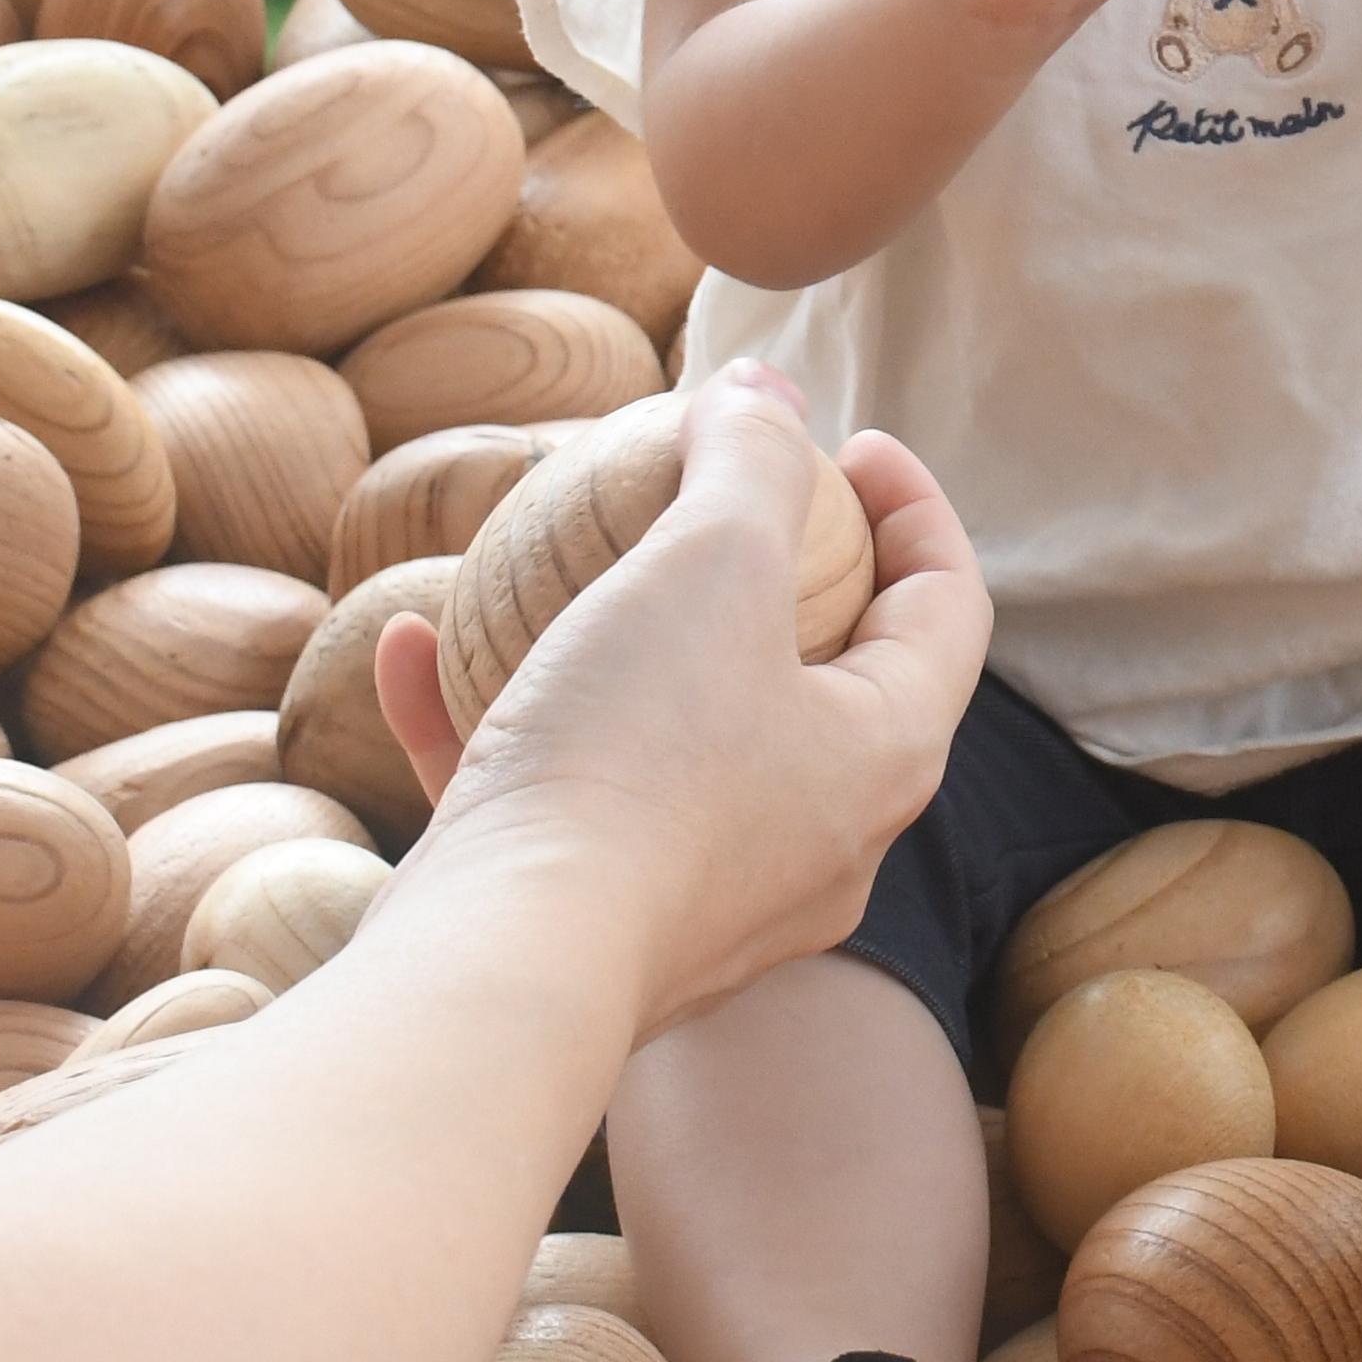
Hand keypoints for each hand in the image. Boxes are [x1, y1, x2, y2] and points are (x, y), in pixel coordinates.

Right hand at [371, 367, 987, 1035]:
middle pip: (822, 678)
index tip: (849, 442)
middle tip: (709, 498)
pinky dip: (494, 716)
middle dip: (769, 578)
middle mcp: (818, 841)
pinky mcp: (592, 930)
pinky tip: (416, 645)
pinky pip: (553, 797)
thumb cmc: (637, 757)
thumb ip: (748, 461)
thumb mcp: (711, 562)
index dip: (916, 510)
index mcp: (883, 758)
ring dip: (614, 641)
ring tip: (558, 562)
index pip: (946, 608)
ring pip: (672, 740)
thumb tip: (764, 390)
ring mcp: (704, 899)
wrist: (503, 971)